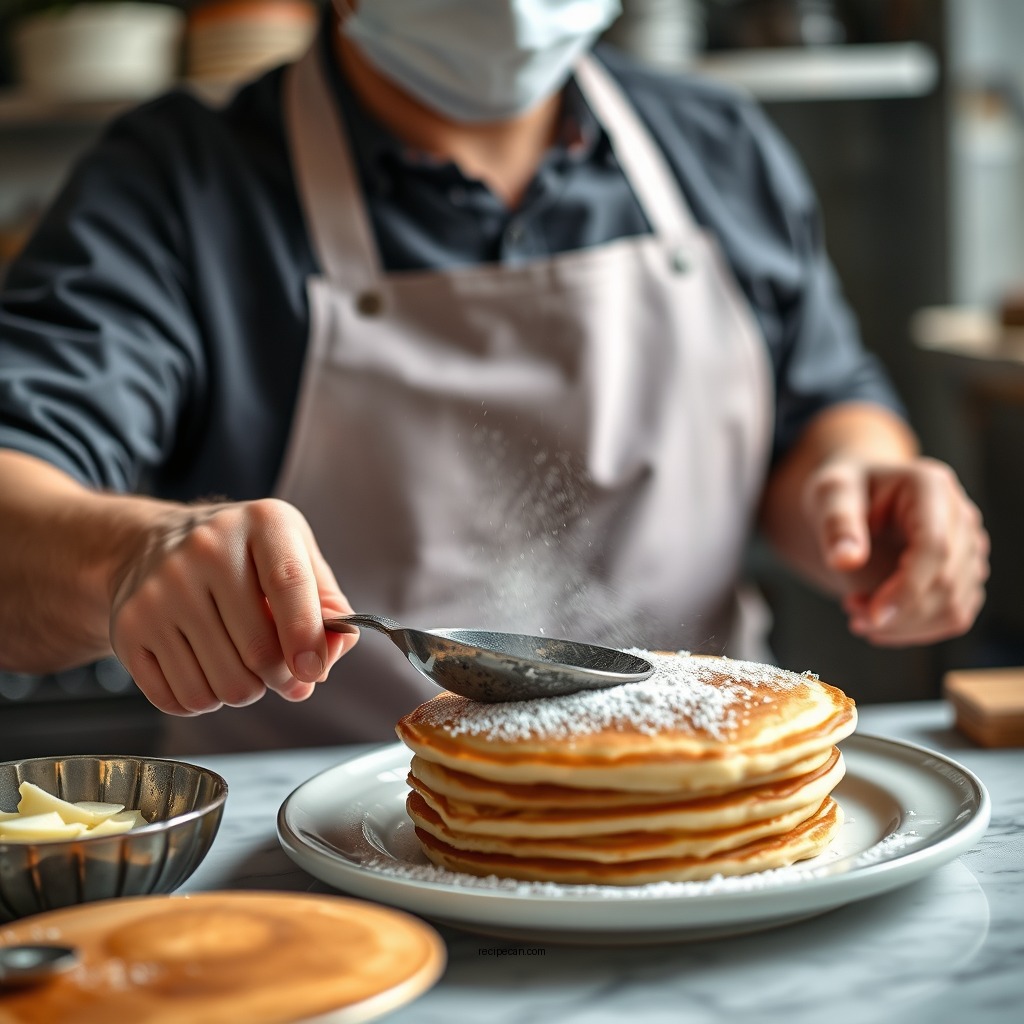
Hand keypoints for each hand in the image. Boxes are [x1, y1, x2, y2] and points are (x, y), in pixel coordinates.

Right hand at [110, 498, 356, 714]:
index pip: (288, 583)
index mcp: (261, 522)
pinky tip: (206, 670)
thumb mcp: (293, 553)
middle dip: (281, 678)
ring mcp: (162, 589)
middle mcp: (206, 549)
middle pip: (258, 650)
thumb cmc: (240, 554)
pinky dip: (203, 701)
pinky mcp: (129, 626)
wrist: (149, 543)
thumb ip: (326, 602)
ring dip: (244, 692)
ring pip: (222, 685)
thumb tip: (331, 651)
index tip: (312, 670)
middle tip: (282, 673)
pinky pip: (181, 697)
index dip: (306, 636)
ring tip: (241, 665)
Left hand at [802, 457, 989, 645]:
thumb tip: (845, 560)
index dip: (907, 590)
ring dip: (904, 625)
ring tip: (858, 611)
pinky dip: (916, 629)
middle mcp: (960, 517)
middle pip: (947, 583)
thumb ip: (837, 525)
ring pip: (954, 607)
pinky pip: (953, 616)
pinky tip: (880, 619)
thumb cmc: (842, 493)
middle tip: (851, 610)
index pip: (935, 548)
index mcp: (931, 488)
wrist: (854, 500)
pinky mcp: (964, 573)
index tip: (872, 617)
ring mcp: (968, 547)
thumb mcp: (829, 495)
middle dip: (897, 613)